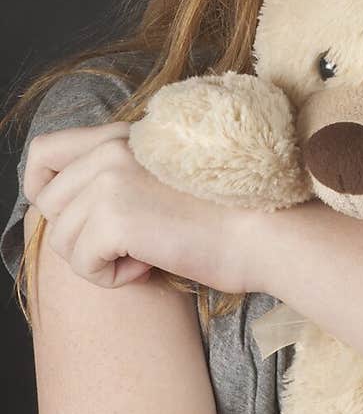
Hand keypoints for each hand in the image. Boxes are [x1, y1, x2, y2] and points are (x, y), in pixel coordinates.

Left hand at [24, 121, 262, 294]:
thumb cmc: (231, 217)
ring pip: (61, 239)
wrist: (267, 232)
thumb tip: (70, 209)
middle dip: (78, 237)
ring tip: (145, 257)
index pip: (44, 150)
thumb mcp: (168, 178)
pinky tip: (149, 267)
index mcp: (125, 135)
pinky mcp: (115, 216)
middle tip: (128, 245)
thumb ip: (121, 176)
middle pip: (47, 203)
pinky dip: (112, 278)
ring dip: (98, 261)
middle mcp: (112, 148)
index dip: (44, 188)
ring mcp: (111, 179)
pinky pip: (82, 262)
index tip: (74, 217)